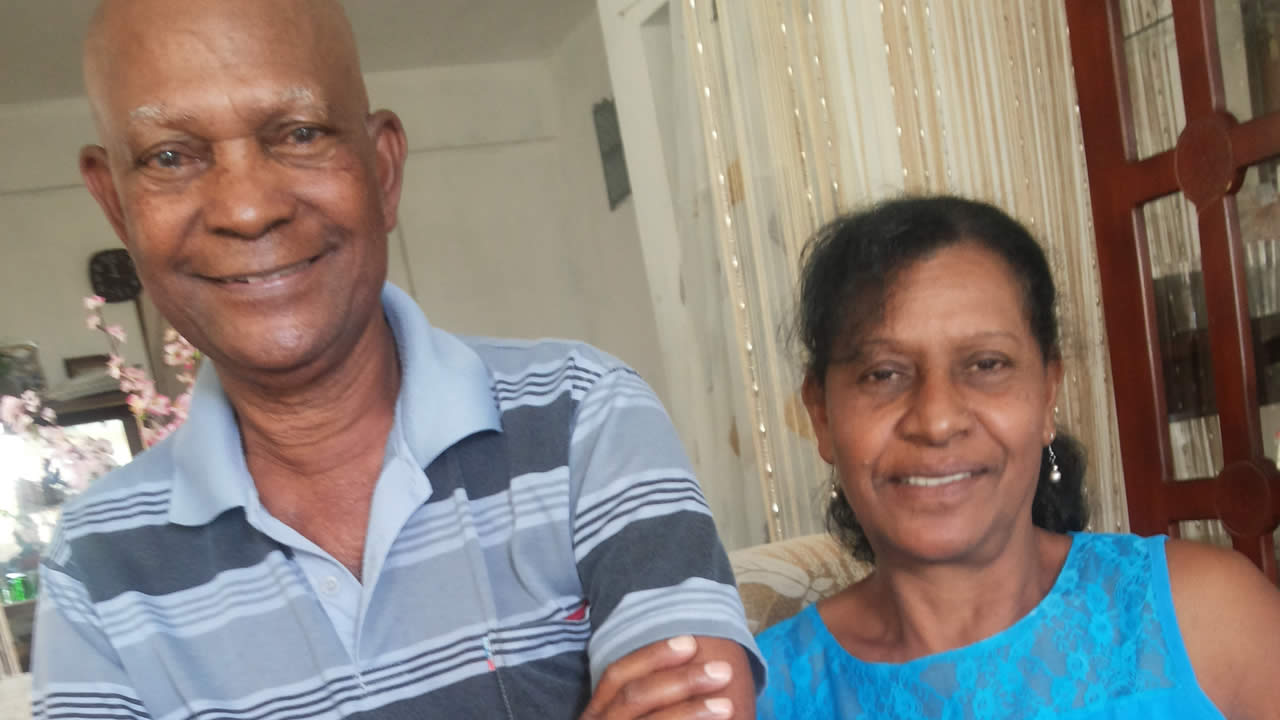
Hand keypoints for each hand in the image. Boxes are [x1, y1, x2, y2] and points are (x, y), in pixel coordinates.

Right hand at [579, 635, 736, 719]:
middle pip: (634, 698)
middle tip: (723, 671)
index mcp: (597, 714)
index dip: (652, 656)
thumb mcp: (633, 715)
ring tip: (727, 706)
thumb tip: (699, 664)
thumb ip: (656, 698)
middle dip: (681, 681)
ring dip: (689, 714)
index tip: (691, 643)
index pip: (617, 676)